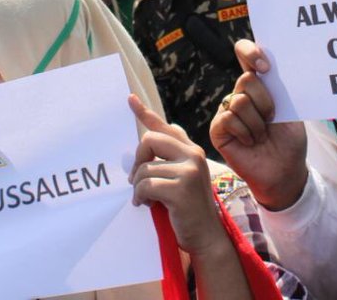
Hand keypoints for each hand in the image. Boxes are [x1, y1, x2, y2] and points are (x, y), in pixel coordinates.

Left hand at [127, 95, 226, 258]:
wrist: (207, 237)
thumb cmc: (189, 208)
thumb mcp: (184, 177)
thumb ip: (172, 156)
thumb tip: (157, 130)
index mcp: (192, 150)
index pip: (165, 126)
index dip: (145, 112)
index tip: (129, 98)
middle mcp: (193, 154)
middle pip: (149, 140)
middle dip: (138, 161)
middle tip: (136, 180)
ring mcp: (188, 170)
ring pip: (144, 168)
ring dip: (138, 187)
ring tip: (147, 199)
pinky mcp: (181, 188)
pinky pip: (145, 185)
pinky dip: (140, 197)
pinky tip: (146, 205)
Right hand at [209, 40, 307, 210]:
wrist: (284, 171)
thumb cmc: (289, 141)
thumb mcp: (291, 111)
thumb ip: (279, 90)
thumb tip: (270, 69)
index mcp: (259, 85)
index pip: (245, 54)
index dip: (251, 51)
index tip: (265, 66)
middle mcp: (240, 94)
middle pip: (247, 79)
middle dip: (265, 101)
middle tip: (272, 119)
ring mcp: (227, 110)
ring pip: (239, 101)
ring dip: (257, 122)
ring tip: (262, 135)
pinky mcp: (218, 129)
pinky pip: (228, 118)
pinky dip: (245, 132)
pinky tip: (250, 142)